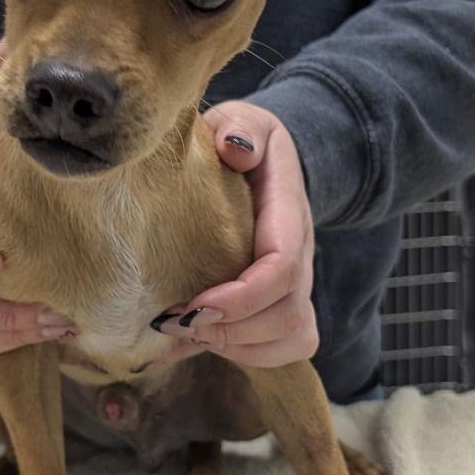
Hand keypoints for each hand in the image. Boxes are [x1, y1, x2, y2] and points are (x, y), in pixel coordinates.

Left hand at [152, 101, 318, 366]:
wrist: (259, 155)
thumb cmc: (240, 139)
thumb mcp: (240, 119)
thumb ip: (239, 127)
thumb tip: (235, 149)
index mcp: (288, 210)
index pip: (282, 266)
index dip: (243, 296)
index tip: (194, 304)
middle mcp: (302, 252)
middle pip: (289, 313)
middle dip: (231, 329)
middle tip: (173, 322)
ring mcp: (297, 281)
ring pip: (293, 338)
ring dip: (237, 347)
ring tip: (184, 333)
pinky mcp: (283, 301)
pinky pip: (283, 346)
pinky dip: (243, 354)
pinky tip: (197, 341)